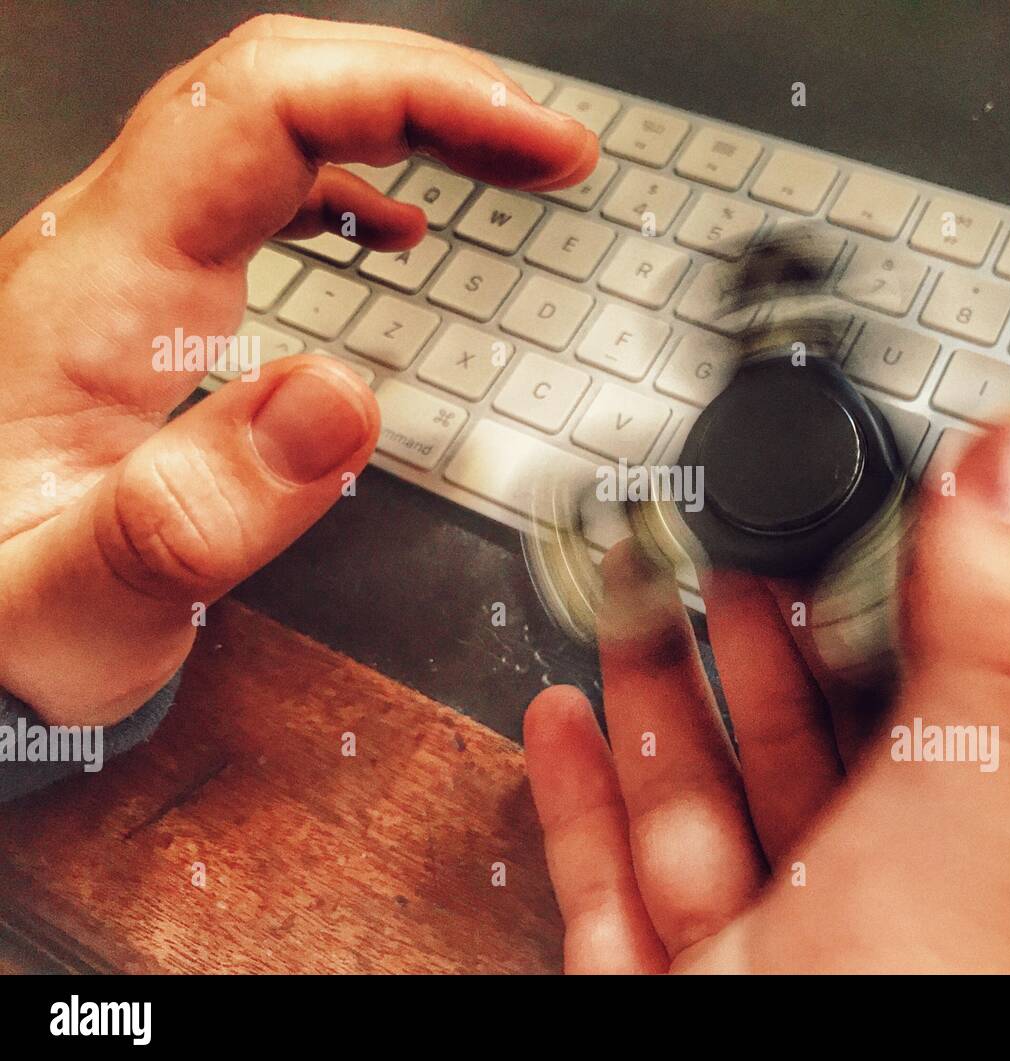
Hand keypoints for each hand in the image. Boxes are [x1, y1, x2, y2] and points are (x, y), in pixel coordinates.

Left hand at [0, 15, 595, 724]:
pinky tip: (399, 222)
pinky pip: (254, 189)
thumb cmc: (6, 620)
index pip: (264, 112)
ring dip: (400, 122)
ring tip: (508, 160)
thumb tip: (341, 402)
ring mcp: (124, 264)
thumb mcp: (80, 606)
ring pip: (269, 122)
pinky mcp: (145, 296)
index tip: (532, 145)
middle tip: (550, 149)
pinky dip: (350, 182)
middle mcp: (107, 249)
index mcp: (99, 291)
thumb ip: (196, 515)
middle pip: (275, 86)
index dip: (414, 97)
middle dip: (431, 94)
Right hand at [524, 418, 1009, 972]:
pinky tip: (563, 721)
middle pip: (821, 741)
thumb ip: (1009, 658)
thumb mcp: (974, 838)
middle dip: (767, 623)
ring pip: (706, 799)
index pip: (969, 702)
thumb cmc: (889, 1038)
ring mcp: (765, 961)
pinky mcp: (658, 998)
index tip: (875, 500)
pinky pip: (610, 879)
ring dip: (661, 686)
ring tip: (636, 586)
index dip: (919, 593)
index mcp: (987, 873)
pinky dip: (579, 797)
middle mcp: (878, 918)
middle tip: (729, 532)